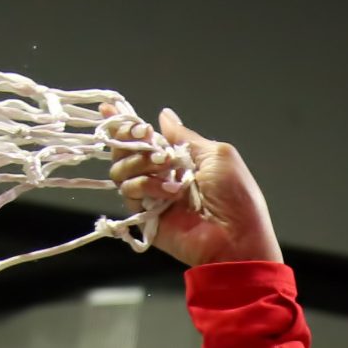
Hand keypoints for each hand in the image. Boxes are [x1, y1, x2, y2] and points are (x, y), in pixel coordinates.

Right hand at [104, 106, 282, 267]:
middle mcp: (162, 176)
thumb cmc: (236, 197)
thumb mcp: (217, 155)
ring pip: (121, 172)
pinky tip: (168, 192)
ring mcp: (152, 197)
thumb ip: (185, 136)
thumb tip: (164, 116)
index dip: (126, 125)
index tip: (110, 109)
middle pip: (125, 153)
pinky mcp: (146, 217)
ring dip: (139, 163)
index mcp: (180, 159)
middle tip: (145, 138)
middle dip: (130, 140)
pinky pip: (129, 194)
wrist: (237, 239)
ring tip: (166, 170)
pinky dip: (145, 187)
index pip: (145, 138)